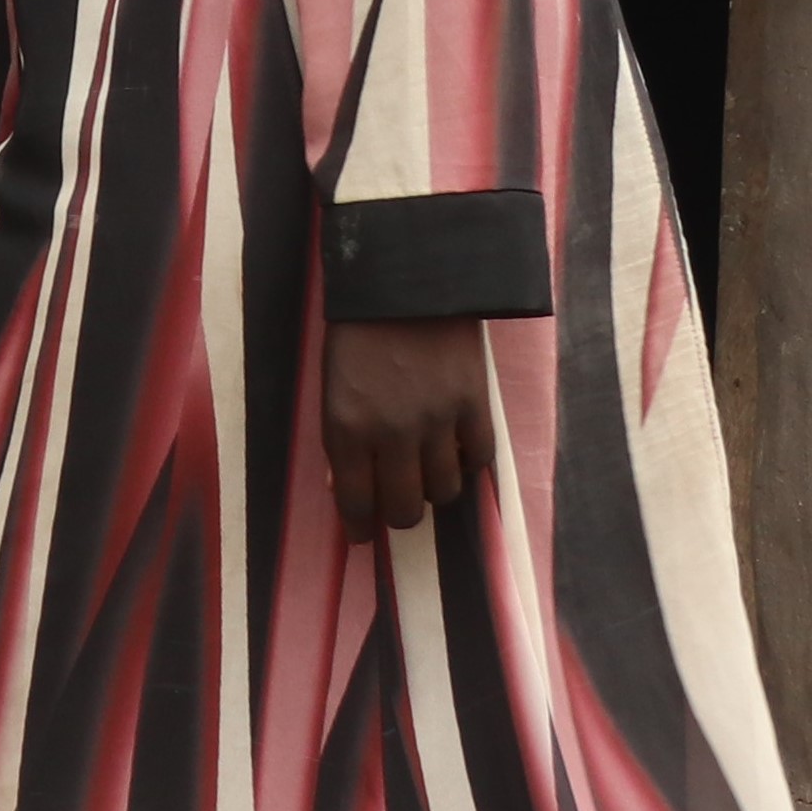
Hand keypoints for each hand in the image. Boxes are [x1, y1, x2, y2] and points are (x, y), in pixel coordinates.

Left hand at [323, 315, 495, 538]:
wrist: (406, 276)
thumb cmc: (358, 330)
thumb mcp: (332, 386)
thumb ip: (340, 439)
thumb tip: (346, 485)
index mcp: (347, 429)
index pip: (355, 504)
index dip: (360, 529)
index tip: (363, 535)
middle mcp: (392, 434)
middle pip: (404, 509)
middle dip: (398, 515)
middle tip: (398, 504)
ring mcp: (437, 421)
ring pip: (444, 491)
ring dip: (434, 489)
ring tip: (429, 473)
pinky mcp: (474, 403)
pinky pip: (479, 457)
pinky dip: (469, 461)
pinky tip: (458, 449)